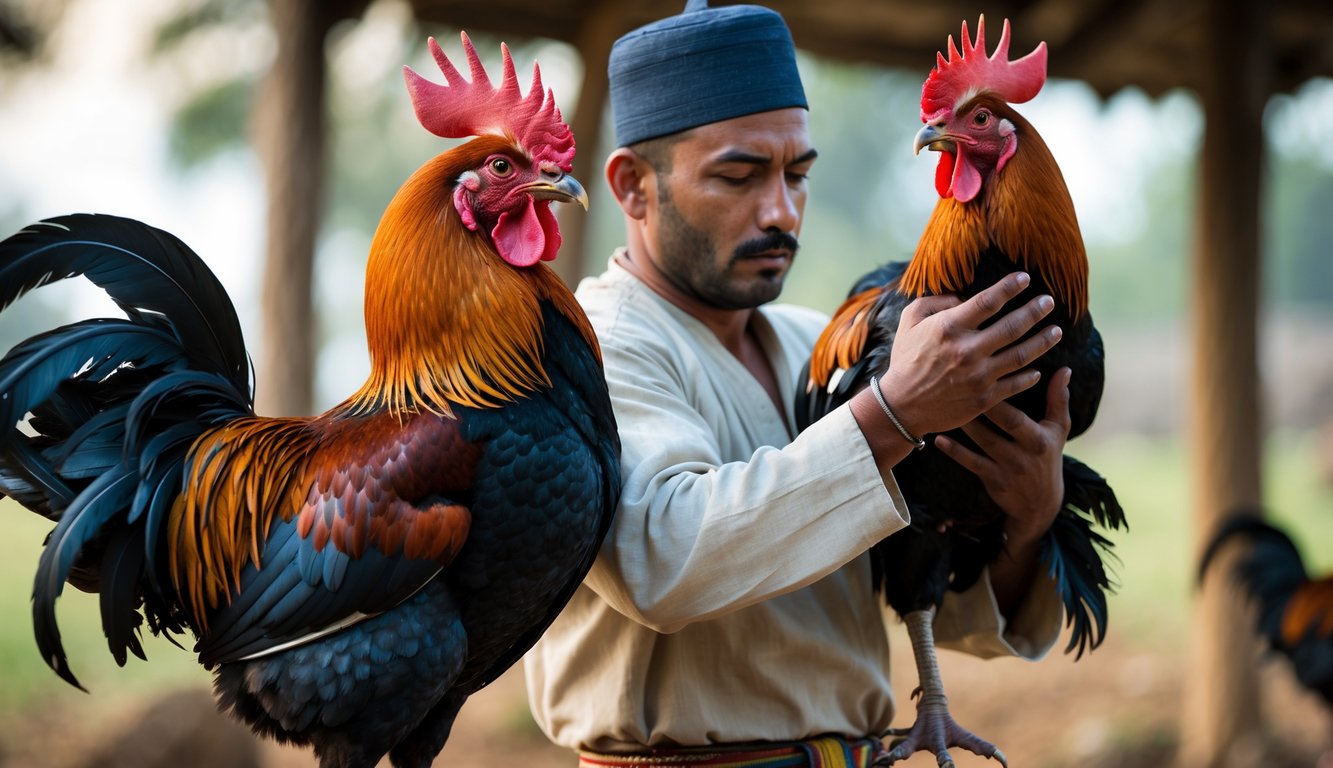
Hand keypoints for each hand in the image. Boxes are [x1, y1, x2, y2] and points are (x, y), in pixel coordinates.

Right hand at [876, 272, 1062, 436]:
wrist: (901, 406)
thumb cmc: (905, 360)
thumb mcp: (909, 322)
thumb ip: (935, 302)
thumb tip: (964, 297)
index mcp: (949, 328)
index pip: (988, 301)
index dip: (1010, 287)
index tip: (1025, 279)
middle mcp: (968, 351)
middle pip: (1013, 326)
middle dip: (1035, 311)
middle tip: (1049, 301)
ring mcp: (979, 376)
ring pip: (1022, 354)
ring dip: (1043, 340)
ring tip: (1056, 330)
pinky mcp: (985, 398)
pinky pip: (1016, 384)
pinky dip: (1030, 375)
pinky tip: (1038, 368)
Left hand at [936, 367, 1071, 545]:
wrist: (1040, 504)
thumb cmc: (1047, 457)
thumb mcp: (1058, 430)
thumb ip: (1059, 399)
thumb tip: (1065, 369)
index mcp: (1039, 439)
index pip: (1018, 415)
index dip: (1003, 396)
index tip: (984, 376)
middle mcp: (1024, 454)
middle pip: (1001, 425)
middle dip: (981, 405)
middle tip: (960, 384)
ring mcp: (1008, 469)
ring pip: (982, 442)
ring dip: (965, 423)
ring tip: (945, 404)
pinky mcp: (993, 481)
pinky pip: (971, 463)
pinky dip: (954, 451)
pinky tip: (939, 438)